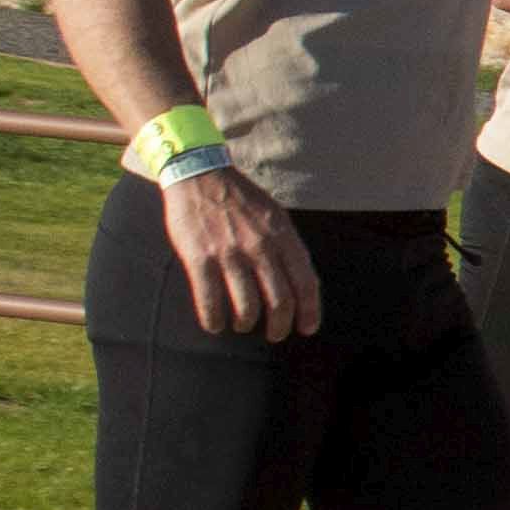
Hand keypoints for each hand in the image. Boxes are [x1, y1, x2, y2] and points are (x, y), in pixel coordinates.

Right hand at [161, 168, 317, 342]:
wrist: (199, 174)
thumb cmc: (241, 200)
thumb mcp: (276, 216)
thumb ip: (288, 247)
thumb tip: (301, 285)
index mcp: (283, 236)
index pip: (306, 283)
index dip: (309, 312)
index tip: (306, 329)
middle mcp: (260, 247)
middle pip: (280, 301)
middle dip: (279, 326)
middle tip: (274, 335)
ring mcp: (229, 254)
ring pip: (247, 306)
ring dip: (247, 323)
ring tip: (243, 325)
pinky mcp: (200, 258)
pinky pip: (210, 301)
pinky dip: (214, 320)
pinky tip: (215, 325)